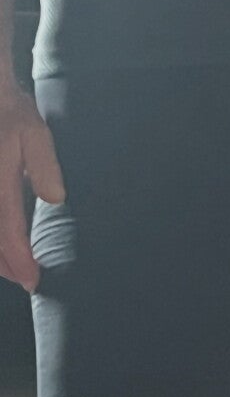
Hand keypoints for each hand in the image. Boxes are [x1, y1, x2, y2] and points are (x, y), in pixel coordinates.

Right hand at [0, 80, 62, 292]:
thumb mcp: (34, 134)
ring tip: (13, 269)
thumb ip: (44, 166)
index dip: (20, 261)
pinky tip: (2, 244)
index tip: (32, 280)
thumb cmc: (10, 116)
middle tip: (25, 280)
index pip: (8, 233)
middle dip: (6, 265)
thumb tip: (56, 198)